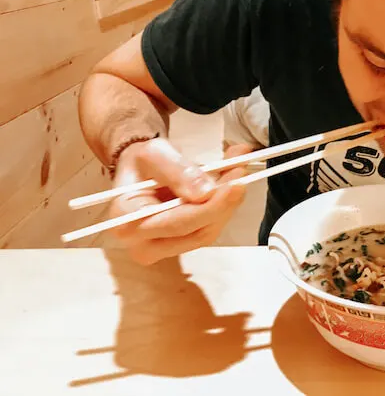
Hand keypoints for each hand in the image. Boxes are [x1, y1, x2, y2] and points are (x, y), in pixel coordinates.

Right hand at [109, 138, 253, 264]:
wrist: (138, 171)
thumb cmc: (141, 162)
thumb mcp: (155, 153)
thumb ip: (178, 171)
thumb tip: (206, 192)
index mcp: (126, 220)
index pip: (176, 223)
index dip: (210, 206)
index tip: (235, 184)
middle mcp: (141, 243)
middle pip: (196, 232)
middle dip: (224, 203)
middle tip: (241, 174)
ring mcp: (161, 249)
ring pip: (207, 232)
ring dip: (228, 203)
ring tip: (238, 172)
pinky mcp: (180, 244)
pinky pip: (209, 228)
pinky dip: (224, 206)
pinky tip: (232, 183)